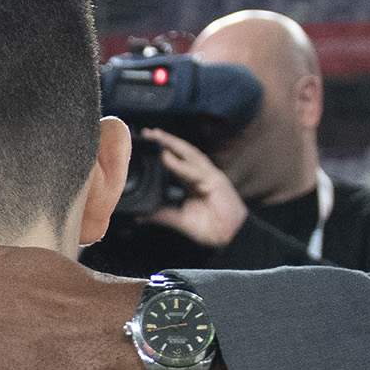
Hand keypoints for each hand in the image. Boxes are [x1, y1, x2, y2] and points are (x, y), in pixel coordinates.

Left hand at [137, 131, 248, 248]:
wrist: (230, 237)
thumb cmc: (211, 228)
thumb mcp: (179, 220)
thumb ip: (161, 215)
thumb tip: (140, 216)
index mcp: (192, 182)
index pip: (177, 161)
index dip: (163, 151)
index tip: (145, 145)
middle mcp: (201, 174)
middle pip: (182, 152)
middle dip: (165, 141)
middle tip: (148, 133)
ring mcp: (209, 175)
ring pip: (189, 154)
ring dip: (172, 143)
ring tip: (156, 136)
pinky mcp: (215, 180)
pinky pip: (194, 170)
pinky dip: (179, 164)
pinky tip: (166, 158)